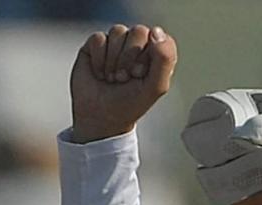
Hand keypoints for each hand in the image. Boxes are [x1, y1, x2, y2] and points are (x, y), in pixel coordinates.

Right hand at [70, 24, 176, 143]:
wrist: (100, 116)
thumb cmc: (130, 103)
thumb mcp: (155, 87)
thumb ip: (165, 59)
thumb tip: (156, 31)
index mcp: (156, 53)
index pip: (158, 37)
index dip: (148, 56)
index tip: (140, 75)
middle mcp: (137, 44)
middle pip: (139, 31)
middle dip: (130, 58)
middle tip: (124, 78)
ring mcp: (116, 42)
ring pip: (118, 31)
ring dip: (114, 61)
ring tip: (113, 78)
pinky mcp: (96, 44)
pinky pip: (99, 39)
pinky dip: (99, 60)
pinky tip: (99, 73)